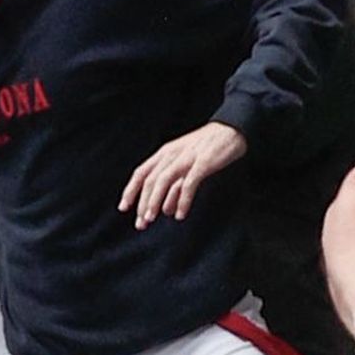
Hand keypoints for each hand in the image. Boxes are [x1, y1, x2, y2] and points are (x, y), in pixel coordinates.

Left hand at [120, 119, 245, 227]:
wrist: (231, 131)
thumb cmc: (207, 149)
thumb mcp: (185, 163)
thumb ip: (174, 186)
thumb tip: (166, 210)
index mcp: (165, 153)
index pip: (142, 172)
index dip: (131, 190)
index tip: (123, 208)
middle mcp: (172, 154)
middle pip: (151, 180)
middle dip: (143, 202)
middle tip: (140, 223)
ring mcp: (187, 158)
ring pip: (164, 181)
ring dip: (156, 201)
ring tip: (151, 219)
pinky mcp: (202, 163)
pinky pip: (189, 184)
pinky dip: (182, 200)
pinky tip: (179, 215)